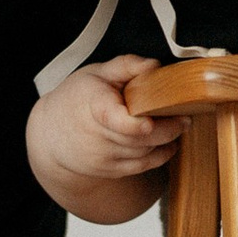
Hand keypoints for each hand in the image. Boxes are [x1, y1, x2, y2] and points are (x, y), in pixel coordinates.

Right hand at [27, 57, 181, 195]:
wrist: (51, 135)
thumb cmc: (76, 98)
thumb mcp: (96, 73)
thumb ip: (127, 66)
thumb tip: (154, 65)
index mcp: (95, 107)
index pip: (116, 121)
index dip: (136, 124)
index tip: (151, 120)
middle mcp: (98, 137)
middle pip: (141, 138)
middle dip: (169, 127)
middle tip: (186, 115)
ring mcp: (104, 157)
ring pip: (145, 153)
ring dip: (167, 140)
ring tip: (180, 124)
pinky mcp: (111, 170)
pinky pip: (142, 166)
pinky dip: (161, 155)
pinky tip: (170, 143)